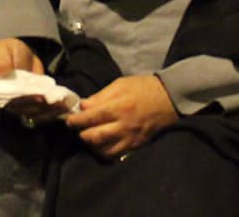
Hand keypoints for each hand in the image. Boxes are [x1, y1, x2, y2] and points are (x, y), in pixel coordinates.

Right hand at [0, 39, 64, 124]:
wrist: (18, 53)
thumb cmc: (6, 52)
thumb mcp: (1, 51)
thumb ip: (1, 61)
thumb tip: (0, 69)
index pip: (10, 100)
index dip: (24, 100)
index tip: (39, 97)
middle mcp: (8, 102)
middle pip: (25, 109)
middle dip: (40, 106)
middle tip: (55, 102)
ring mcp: (22, 104)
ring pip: (35, 113)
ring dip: (49, 111)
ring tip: (62, 104)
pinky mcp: (33, 104)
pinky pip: (42, 112)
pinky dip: (53, 111)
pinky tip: (63, 107)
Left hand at [63, 75, 178, 159]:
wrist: (169, 99)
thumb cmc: (143, 87)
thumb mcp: (121, 84)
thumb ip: (101, 96)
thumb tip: (83, 106)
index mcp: (118, 107)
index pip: (90, 117)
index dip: (76, 120)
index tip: (69, 119)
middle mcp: (122, 125)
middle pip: (93, 136)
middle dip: (80, 133)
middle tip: (76, 127)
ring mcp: (129, 138)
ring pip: (102, 149)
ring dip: (90, 144)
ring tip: (87, 135)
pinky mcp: (135, 146)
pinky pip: (114, 155)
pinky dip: (103, 152)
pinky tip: (99, 145)